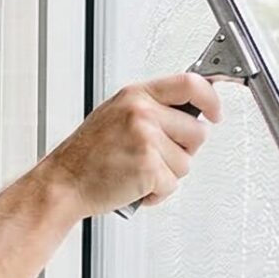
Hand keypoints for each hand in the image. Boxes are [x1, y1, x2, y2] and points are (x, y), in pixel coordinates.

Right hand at [39, 73, 220, 215]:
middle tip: (154, 156)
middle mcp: (141, 113)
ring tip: (137, 172)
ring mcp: (146, 139)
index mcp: (135, 95)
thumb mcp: (115, 116)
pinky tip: (134, 186)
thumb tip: (190, 111)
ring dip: (167, 174)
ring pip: (186, 162)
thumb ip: (151, 108)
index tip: (215, 113)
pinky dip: (156, 193)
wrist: (63, 183)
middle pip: (197, 131)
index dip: (211, 100)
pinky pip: (172, 184)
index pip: (190, 84)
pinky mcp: (148, 167)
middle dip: (183, 150)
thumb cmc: (86, 156)